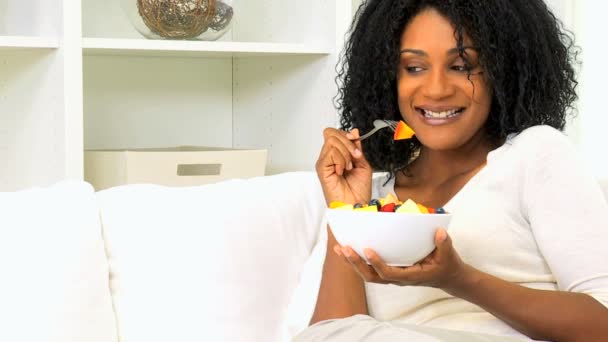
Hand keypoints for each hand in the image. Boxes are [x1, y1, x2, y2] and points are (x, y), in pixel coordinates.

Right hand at [315, 128, 372, 204]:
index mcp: (337, 155)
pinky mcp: (321, 168)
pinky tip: (342, 170)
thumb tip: (354, 132)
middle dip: (348, 142)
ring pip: (332, 141)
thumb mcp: (363, 164)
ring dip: (345, 153)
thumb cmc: (359, 190)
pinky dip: (340, 160)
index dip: (346, 134)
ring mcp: (324, 162)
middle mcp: (329, 157)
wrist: (356, 204)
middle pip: (332, 134)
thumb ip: (357, 148)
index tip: (356, 143)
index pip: (335, 133)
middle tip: (355, 156)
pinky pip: (331, 152)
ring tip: (349, 167)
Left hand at [334, 228, 471, 290]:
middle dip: (356, 263)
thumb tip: (439, 232)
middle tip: (344, 249)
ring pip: (367, 274)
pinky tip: (347, 250)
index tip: (368, 250)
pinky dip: (357, 261)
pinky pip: (369, 269)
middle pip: (371, 276)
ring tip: (339, 249)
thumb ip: (444, 244)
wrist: (447, 277)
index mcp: (410, 276)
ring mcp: (392, 276)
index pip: (389, 273)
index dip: (377, 263)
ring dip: (352, 262)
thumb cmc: (446, 265)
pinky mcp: (389, 271)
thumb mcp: (448, 255)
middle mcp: (397, 278)